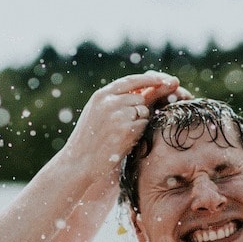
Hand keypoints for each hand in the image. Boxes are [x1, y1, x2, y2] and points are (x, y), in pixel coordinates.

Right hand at [63, 72, 183, 173]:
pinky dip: (138, 133)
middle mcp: (110, 101)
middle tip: (124, 126)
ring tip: (120, 134)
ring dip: (139, 122)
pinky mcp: (126, 129)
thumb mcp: (97, 112)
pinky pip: (144, 125)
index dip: (150, 79)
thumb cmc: (89, 140)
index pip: (131, 80)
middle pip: (140, 98)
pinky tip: (123, 140)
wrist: (78, 162)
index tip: (164, 79)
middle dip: (139, 110)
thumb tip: (142, 92)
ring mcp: (118, 115)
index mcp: (101, 95)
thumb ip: (115, 100)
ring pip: (143, 112)